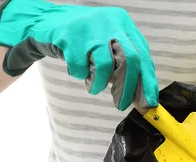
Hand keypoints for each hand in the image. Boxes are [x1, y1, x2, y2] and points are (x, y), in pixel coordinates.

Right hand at [0, 0, 158, 110]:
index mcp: (123, 23)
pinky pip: (80, 67)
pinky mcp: (71, 37)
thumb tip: (140, 95)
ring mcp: (90, 28)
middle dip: (127, 88)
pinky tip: (76, 70)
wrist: (47, 23)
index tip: (148, 103)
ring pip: (105, 66)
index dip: (147, 81)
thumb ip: (122, 63)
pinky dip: (79, 75)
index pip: (143, 55)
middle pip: (129, 60)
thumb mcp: (106, 44)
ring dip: (99, 84)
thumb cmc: (82, 40)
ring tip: (92, 87)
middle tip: (120, 104)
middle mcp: (110, 23)